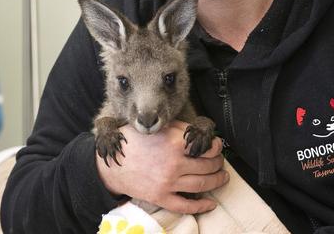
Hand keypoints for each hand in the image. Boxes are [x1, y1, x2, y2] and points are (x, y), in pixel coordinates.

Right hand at [95, 120, 227, 213]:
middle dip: (218, 162)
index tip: (217, 145)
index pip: (204, 146)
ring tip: (222, 177)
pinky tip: (210, 203)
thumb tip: (197, 132)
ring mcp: (168, 183)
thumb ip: (177, 128)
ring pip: (202, 184)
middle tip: (220, 161)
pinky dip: (201, 206)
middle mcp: (173, 164)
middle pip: (207, 165)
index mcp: (172, 143)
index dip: (215, 146)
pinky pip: (186, 205)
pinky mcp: (161, 197)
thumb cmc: (131, 142)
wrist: (111, 163)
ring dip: (216, 181)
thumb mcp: (154, 127)